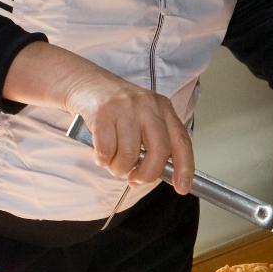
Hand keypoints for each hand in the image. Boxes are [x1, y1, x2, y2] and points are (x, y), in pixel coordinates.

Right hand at [65, 72, 194, 193]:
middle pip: (159, 151)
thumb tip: (153, 176)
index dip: (185, 168)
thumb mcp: (143, 117)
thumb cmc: (117, 106)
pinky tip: (101, 152)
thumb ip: (153, 142)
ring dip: (119, 168)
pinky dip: (102, 159)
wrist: (87, 83)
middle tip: (135, 178)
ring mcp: (125, 107)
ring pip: (129, 155)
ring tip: (113, 161)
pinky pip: (106, 150)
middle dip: (147, 174)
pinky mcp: (103, 112)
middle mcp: (148, 105)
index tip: (182, 188)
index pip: (182, 141)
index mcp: (163, 108)